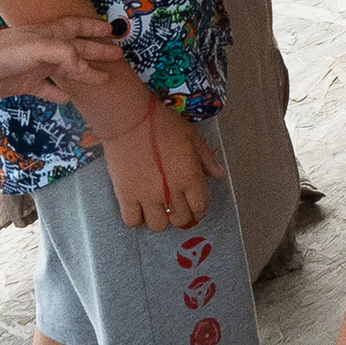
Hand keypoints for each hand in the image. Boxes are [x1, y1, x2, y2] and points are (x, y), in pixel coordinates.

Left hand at [0, 15, 125, 100]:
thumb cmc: (0, 53)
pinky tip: (68, 98)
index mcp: (47, 35)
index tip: (110, 30)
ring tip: (103, 78)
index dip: (93, 28)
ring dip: (84, 73)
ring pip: (66, 69)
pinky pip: (46, 89)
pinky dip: (58, 94)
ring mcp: (35, 67)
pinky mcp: (24, 84)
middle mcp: (44, 49)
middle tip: (116, 55)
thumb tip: (85, 67)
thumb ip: (63, 54)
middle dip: (96, 51)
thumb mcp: (35, 48)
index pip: (76, 28)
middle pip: (76, 48)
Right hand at [101, 99, 220, 228]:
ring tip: (157, 207)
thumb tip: (219, 174)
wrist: (128, 118)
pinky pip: (132, 221)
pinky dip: (137, 218)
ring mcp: (147, 196)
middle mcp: (171, 191)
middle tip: (176, 205)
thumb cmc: (161, 123)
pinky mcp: (125, 195)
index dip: (199, 210)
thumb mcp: (190, 136)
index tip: (195, 206)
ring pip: (158, 226)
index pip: (200, 207)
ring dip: (160, 219)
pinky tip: (138, 207)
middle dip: (181, 214)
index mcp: (190, 177)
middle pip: (181, 219)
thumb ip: (206, 158)